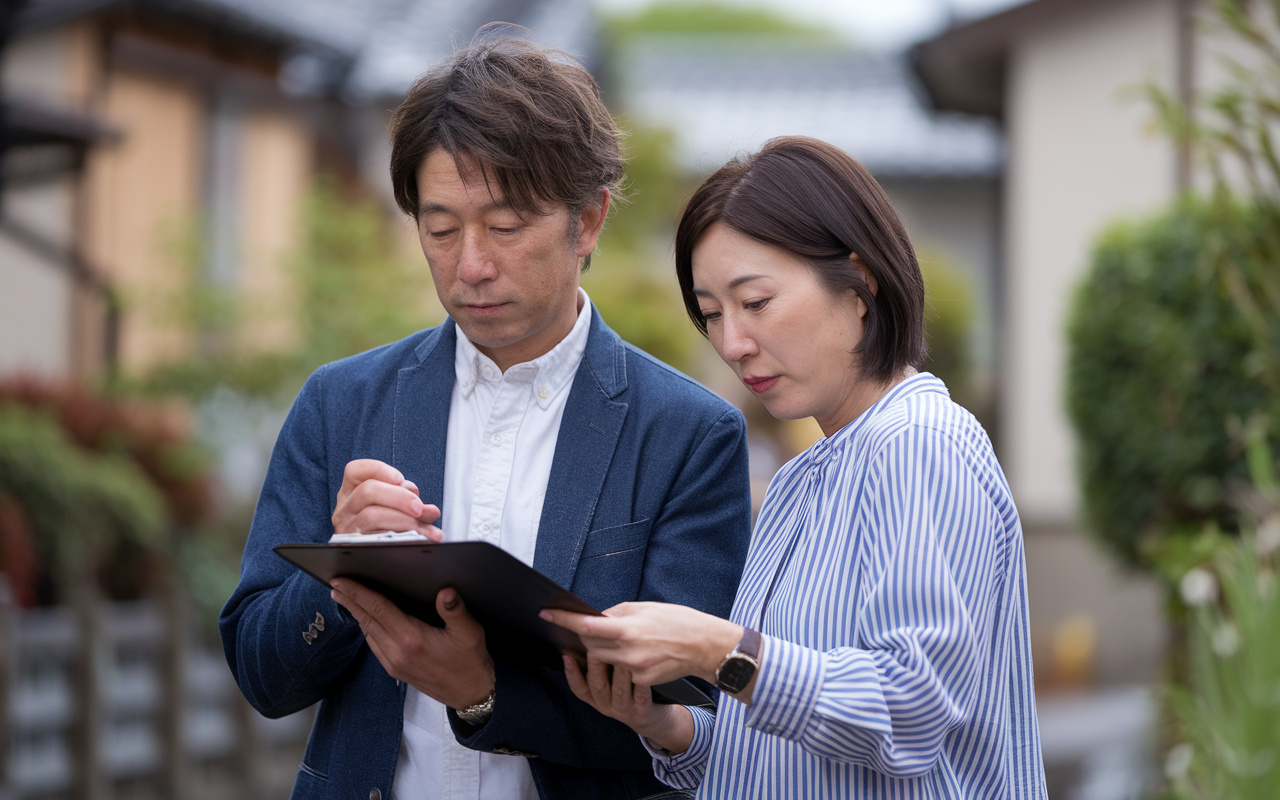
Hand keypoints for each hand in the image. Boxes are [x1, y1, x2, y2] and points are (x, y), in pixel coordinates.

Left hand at [330, 580, 493, 709]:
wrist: (470, 695)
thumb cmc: (470, 663)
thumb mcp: (470, 633)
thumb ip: (456, 610)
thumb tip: (446, 591)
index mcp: (413, 639)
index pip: (379, 609)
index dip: (358, 593)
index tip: (341, 581)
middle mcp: (398, 652)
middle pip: (367, 619)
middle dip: (350, 600)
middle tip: (335, 584)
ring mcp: (394, 663)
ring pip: (368, 632)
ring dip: (356, 613)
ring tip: (346, 598)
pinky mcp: (395, 670)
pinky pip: (374, 645)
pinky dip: (367, 628)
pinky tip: (366, 620)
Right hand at [332, 459, 441, 540]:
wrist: (372, 563)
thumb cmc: (388, 527)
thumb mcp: (395, 508)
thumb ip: (410, 503)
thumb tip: (431, 511)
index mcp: (350, 493)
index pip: (354, 471)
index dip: (378, 470)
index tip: (400, 479)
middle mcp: (344, 510)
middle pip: (368, 491)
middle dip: (400, 497)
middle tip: (421, 509)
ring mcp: (347, 530)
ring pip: (372, 516)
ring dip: (406, 521)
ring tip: (429, 531)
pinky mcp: (353, 549)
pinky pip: (376, 540)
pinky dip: (402, 538)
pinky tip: (420, 542)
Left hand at [541, 602, 740, 686]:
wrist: (703, 646)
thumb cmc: (677, 621)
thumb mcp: (645, 608)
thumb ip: (617, 614)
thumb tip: (596, 618)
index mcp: (627, 628)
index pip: (586, 625)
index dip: (563, 619)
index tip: (546, 612)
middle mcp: (627, 651)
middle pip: (589, 646)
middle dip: (584, 636)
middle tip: (584, 627)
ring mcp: (634, 669)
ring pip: (602, 660)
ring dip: (599, 650)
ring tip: (608, 640)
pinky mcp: (641, 680)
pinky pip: (620, 672)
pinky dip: (619, 662)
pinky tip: (631, 653)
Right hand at [562, 653, 692, 754]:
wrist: (650, 718)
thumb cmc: (627, 691)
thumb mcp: (608, 683)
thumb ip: (599, 666)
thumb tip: (589, 637)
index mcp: (594, 698)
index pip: (578, 687)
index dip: (571, 672)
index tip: (567, 655)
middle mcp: (606, 705)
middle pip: (597, 685)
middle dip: (596, 664)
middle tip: (598, 645)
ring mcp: (623, 709)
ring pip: (619, 688)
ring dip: (619, 670)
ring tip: (622, 652)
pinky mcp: (641, 712)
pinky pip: (641, 696)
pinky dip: (641, 683)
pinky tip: (643, 668)